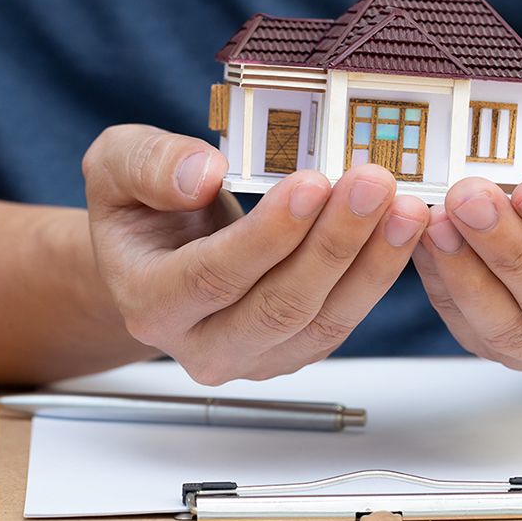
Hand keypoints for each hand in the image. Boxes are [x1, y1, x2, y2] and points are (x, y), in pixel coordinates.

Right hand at [83, 125, 427, 383]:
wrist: (158, 254)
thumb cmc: (142, 207)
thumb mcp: (117, 164)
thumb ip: (147, 163)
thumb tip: (202, 173)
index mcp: (149, 301)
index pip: (213, 276)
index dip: (268, 234)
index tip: (313, 183)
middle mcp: (200, 344)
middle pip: (278, 306)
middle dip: (333, 243)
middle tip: (373, 183)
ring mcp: (252, 357)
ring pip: (321, 321)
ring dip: (371, 262)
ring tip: (404, 206)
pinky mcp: (294, 351)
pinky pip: (344, 319)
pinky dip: (378, 272)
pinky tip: (402, 228)